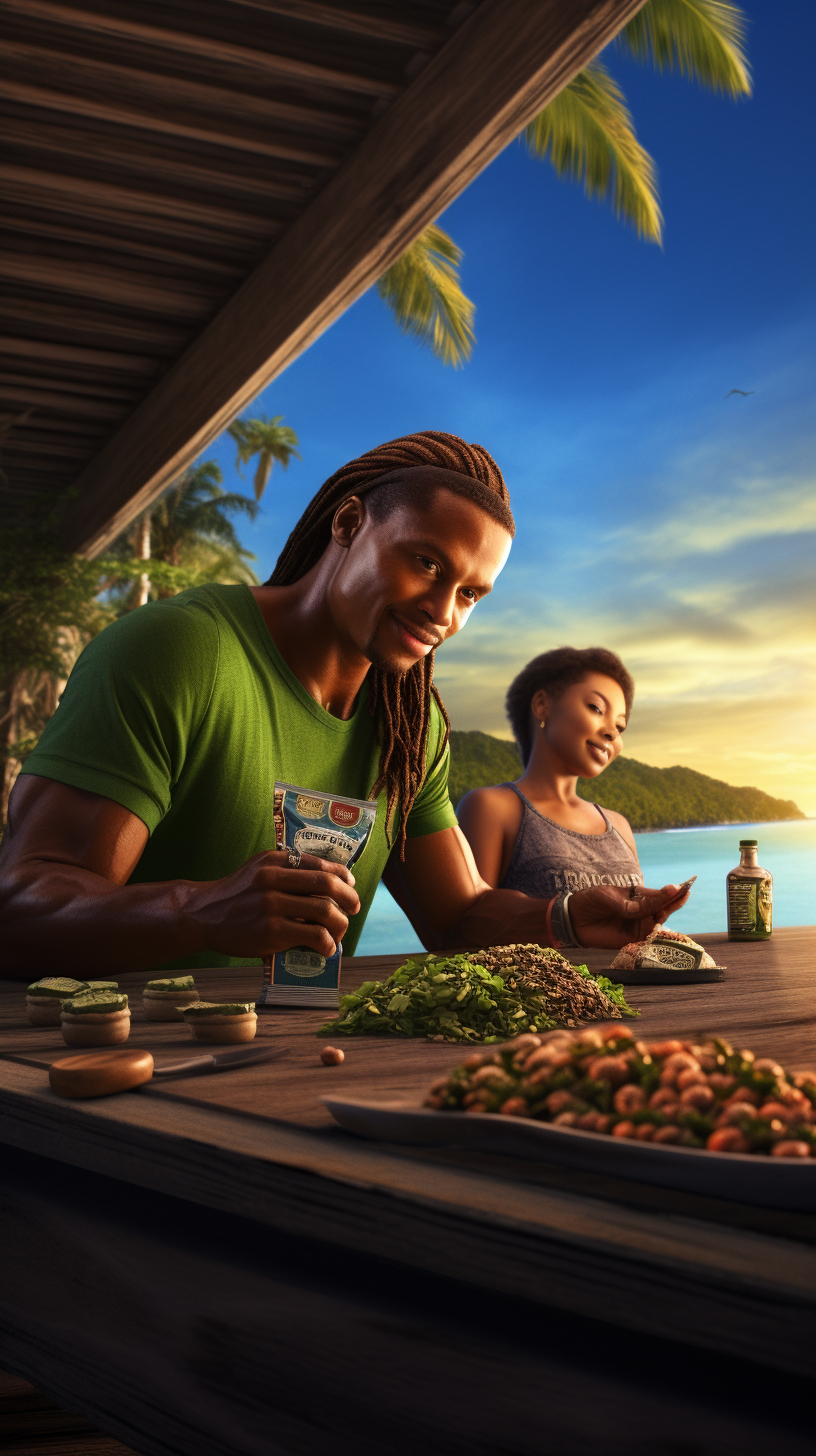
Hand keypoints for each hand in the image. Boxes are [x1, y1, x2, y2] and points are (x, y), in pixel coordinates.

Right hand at [185, 850, 360, 958]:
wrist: (200, 916)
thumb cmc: (234, 895)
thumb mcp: (257, 869)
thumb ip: (286, 869)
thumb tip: (328, 881)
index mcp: (274, 860)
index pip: (319, 864)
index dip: (342, 876)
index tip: (350, 885)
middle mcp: (273, 878)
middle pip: (326, 885)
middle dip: (348, 898)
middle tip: (354, 908)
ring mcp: (271, 905)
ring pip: (324, 912)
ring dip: (341, 924)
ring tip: (338, 933)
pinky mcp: (270, 931)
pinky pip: (313, 935)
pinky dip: (327, 943)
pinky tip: (326, 948)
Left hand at [569, 883, 690, 949]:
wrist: (573, 919)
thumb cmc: (591, 902)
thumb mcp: (611, 898)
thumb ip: (633, 905)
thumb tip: (655, 904)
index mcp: (638, 896)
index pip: (658, 894)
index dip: (671, 891)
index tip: (684, 887)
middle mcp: (642, 911)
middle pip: (662, 908)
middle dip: (672, 902)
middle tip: (682, 895)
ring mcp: (638, 926)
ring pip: (657, 922)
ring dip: (663, 916)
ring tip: (667, 909)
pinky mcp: (632, 940)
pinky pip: (647, 939)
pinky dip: (654, 935)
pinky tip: (659, 929)